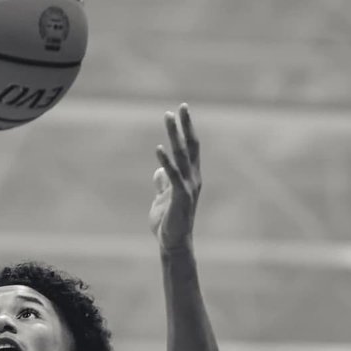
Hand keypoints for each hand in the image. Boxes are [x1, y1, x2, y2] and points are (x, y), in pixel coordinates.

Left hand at [149, 103, 200, 250]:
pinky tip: (158, 150)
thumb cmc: (169, 223)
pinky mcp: (180, 198)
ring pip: (181, 156)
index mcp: (190, 177)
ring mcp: (188, 188)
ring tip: (168, 118)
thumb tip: (159, 171)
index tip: (181, 111)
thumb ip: (163, 184)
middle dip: (185, 126)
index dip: (186, 130)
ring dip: (174, 136)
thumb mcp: (162, 199)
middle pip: (190, 147)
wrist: (173, 244)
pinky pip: (173, 176)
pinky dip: (165, 162)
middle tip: (181, 106)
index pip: (190, 149)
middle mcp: (192, 179)